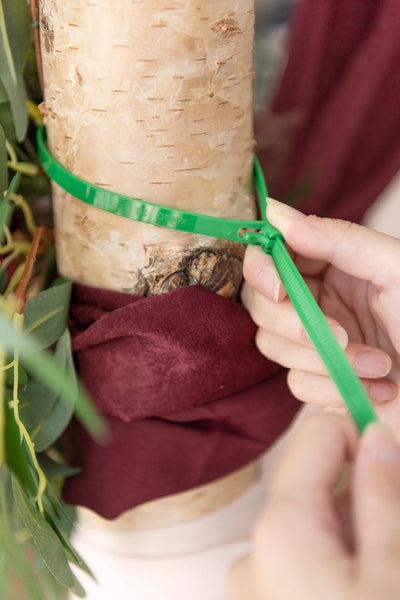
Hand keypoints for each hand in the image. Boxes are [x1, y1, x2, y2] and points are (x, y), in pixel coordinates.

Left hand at [229, 413, 399, 599]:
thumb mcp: (393, 567)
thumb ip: (382, 492)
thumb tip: (375, 434)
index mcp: (281, 529)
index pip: (316, 435)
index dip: (360, 439)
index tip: (394, 467)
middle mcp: (254, 550)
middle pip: (316, 484)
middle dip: (364, 498)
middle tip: (393, 544)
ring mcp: (254, 585)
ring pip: (314, 526)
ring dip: (354, 535)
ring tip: (381, 573)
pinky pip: (302, 562)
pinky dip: (336, 563)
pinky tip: (362, 586)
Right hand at [241, 199, 399, 429]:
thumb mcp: (397, 270)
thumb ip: (340, 238)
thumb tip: (277, 213)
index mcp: (335, 265)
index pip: (273, 255)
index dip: (263, 268)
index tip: (276, 287)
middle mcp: (319, 299)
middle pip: (262, 302)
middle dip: (291, 323)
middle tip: (338, 335)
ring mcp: (317, 341)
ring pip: (273, 344)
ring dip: (324, 360)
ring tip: (378, 365)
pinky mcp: (321, 381)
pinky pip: (298, 383)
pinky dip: (335, 389)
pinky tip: (378, 389)